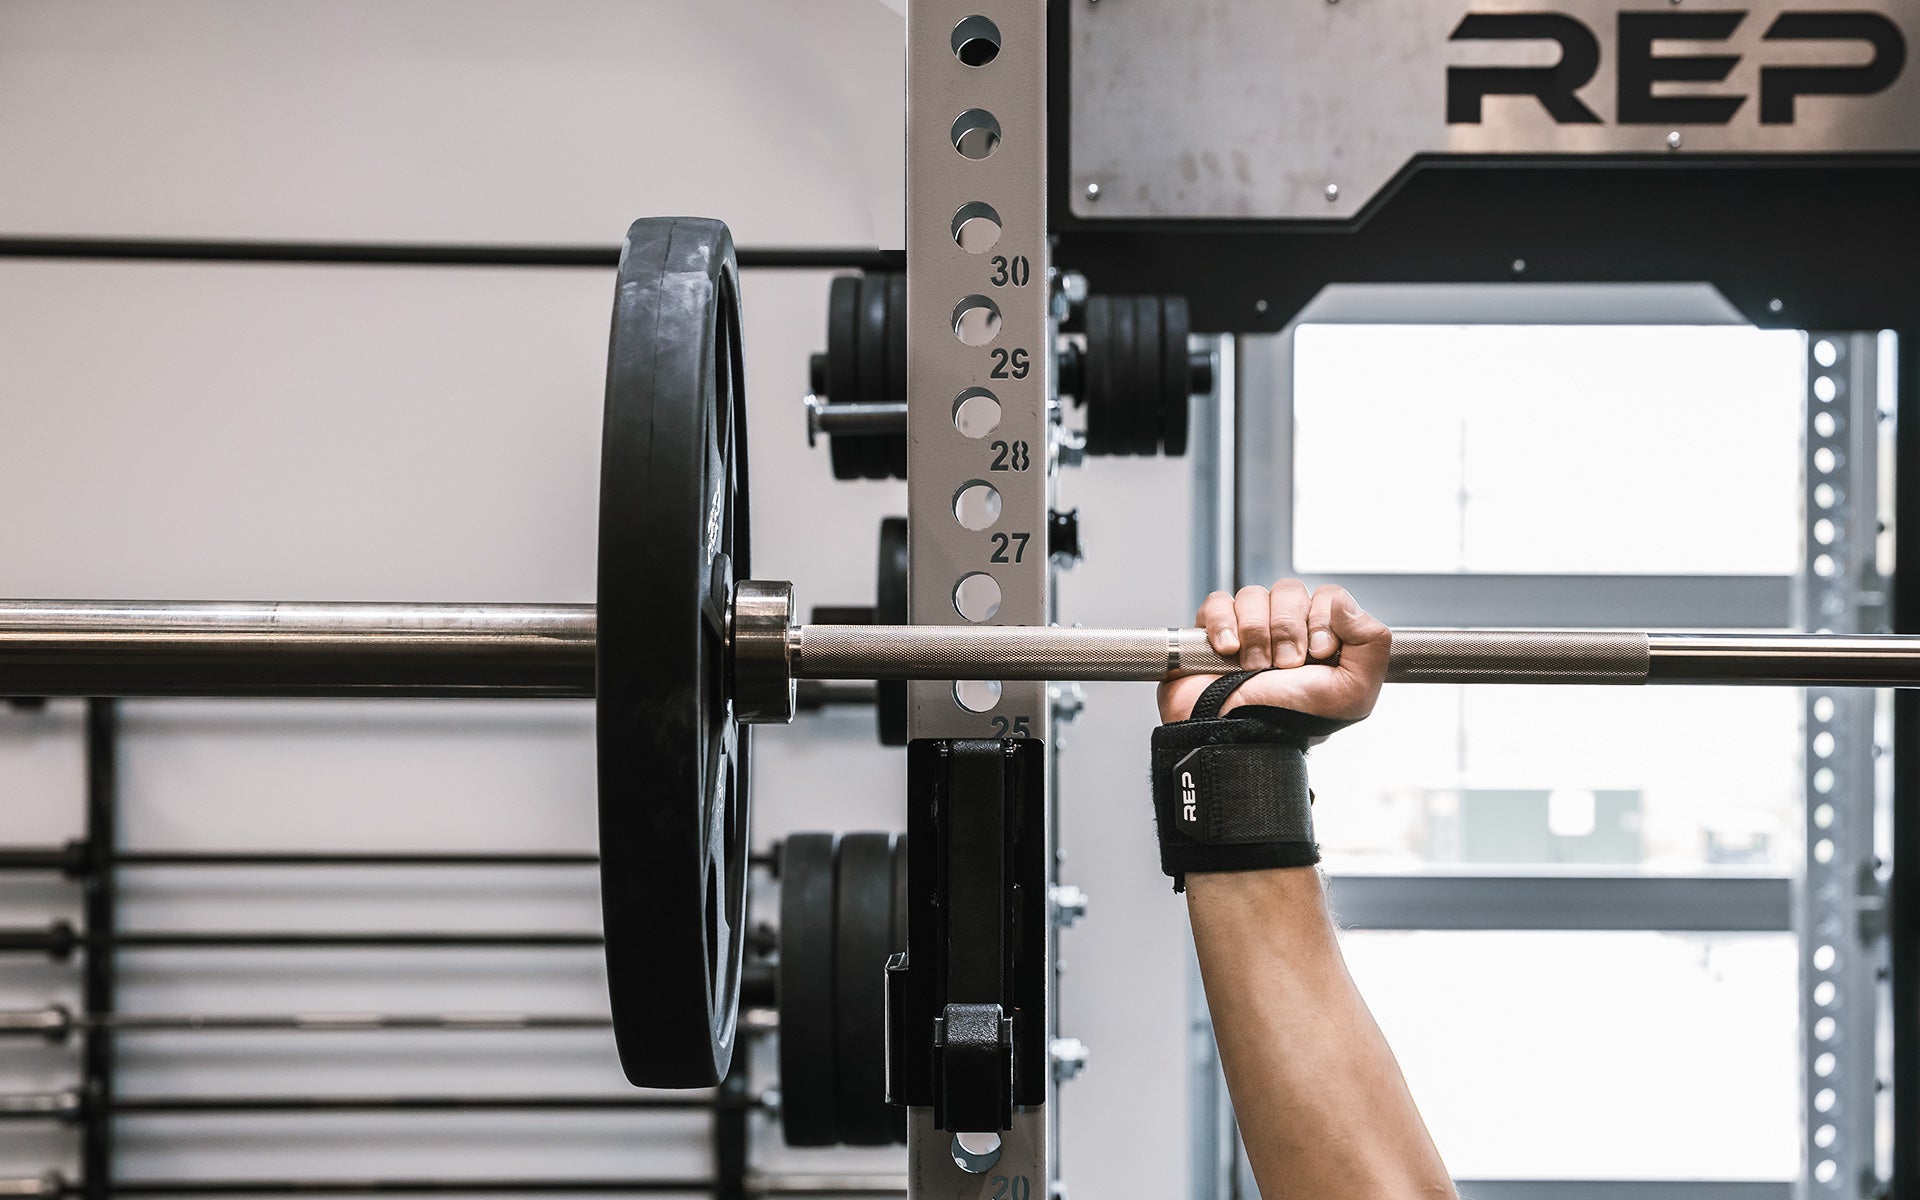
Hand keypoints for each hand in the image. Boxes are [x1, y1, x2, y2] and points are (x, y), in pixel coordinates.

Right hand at [1157, 581, 1391, 723]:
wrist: (1241, 738)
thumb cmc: (1293, 721)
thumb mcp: (1353, 691)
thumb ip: (1371, 642)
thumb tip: (1345, 600)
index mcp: (1322, 637)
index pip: (1327, 596)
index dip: (1323, 618)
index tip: (1320, 652)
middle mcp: (1288, 629)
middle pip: (1289, 591)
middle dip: (1288, 628)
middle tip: (1286, 663)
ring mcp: (1249, 628)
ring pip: (1253, 594)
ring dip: (1256, 632)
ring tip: (1255, 666)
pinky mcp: (1213, 631)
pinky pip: (1217, 602)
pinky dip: (1224, 623)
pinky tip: (1229, 649)